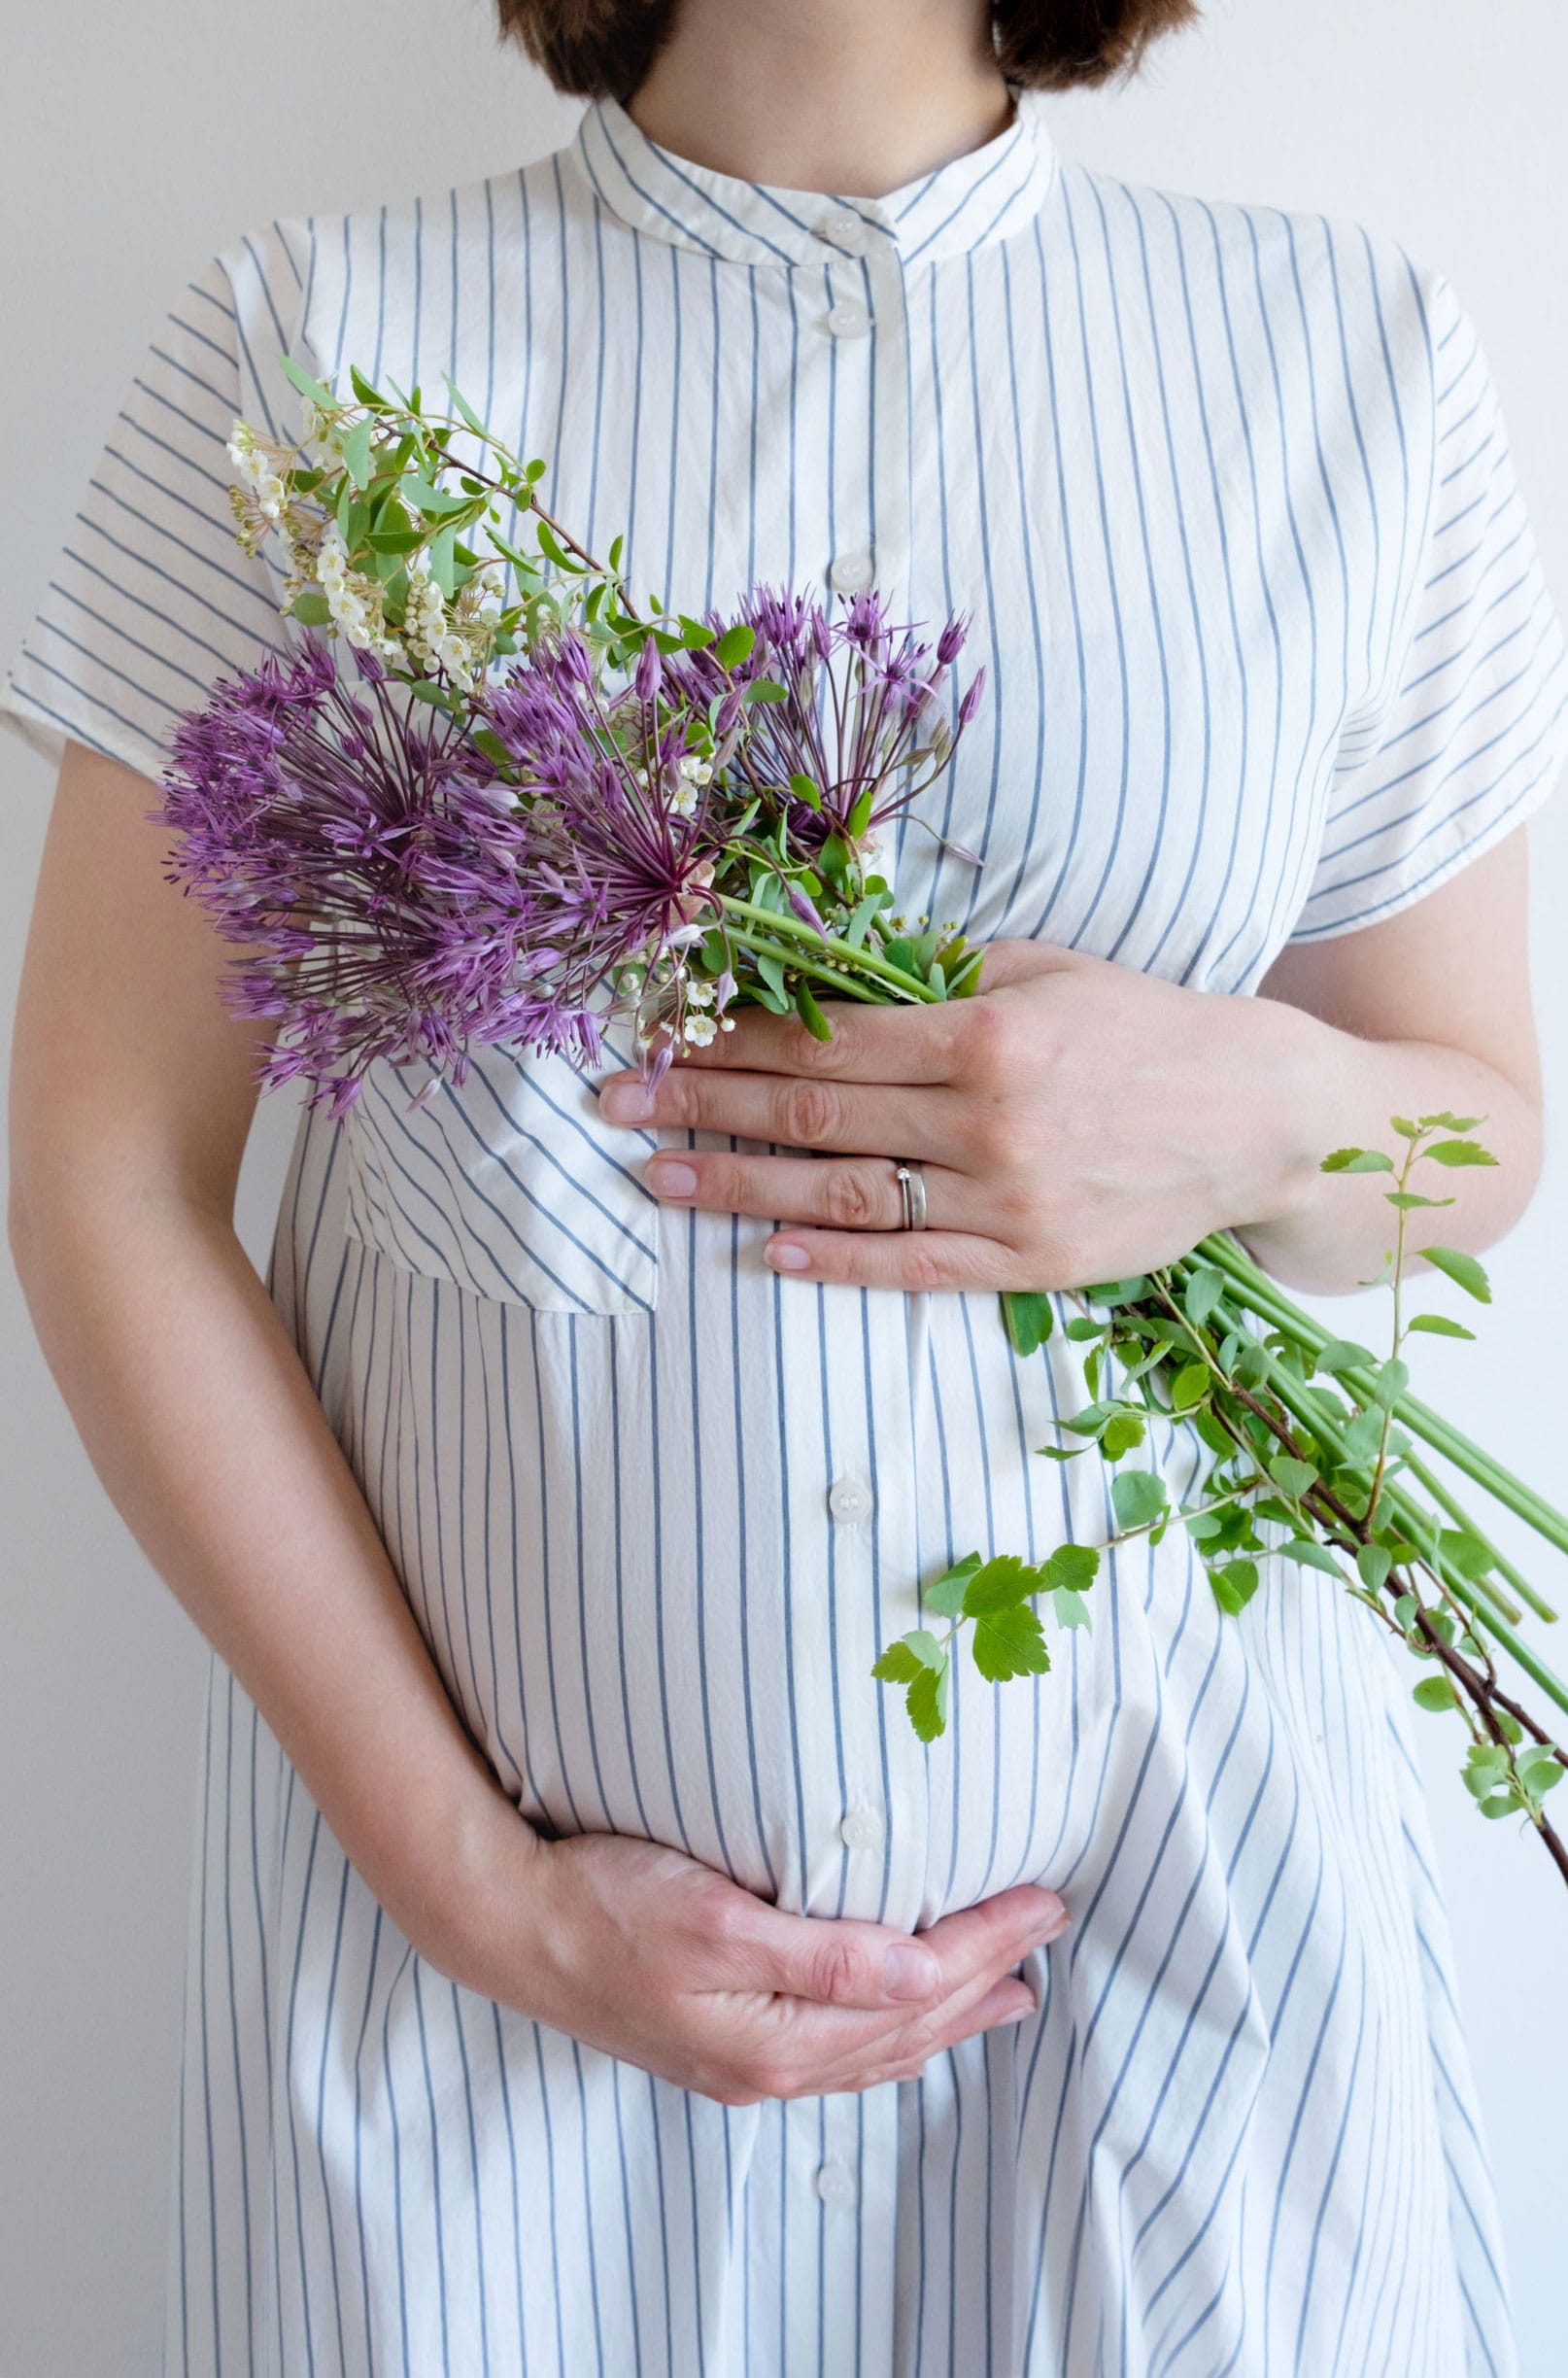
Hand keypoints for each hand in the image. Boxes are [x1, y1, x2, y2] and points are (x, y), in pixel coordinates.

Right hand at [448, 1819, 1068, 2103]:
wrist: (509, 1928)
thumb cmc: (605, 1905)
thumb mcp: (718, 1919)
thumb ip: (825, 1953)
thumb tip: (922, 1967)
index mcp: (780, 2035)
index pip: (918, 1986)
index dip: (987, 1942)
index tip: (1043, 1900)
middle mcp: (773, 2064)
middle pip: (910, 2024)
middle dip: (986, 1977)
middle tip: (1046, 1931)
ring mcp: (746, 2063)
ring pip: (878, 2046)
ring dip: (948, 2015)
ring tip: (1006, 1991)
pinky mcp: (723, 2047)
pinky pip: (837, 2050)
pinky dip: (890, 2031)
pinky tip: (901, 2017)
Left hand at [598, 940, 1322, 1289]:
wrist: (1265, 1120)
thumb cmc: (1149, 1029)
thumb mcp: (1049, 970)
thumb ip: (943, 978)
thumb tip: (834, 979)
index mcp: (983, 1032)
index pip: (822, 1037)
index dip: (727, 1037)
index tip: (657, 1034)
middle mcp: (984, 1120)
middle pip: (808, 1113)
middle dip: (697, 1106)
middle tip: (613, 1106)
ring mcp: (1004, 1201)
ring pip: (840, 1196)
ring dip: (734, 1187)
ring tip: (656, 1179)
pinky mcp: (1029, 1264)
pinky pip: (911, 1266)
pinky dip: (831, 1260)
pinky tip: (764, 1250)